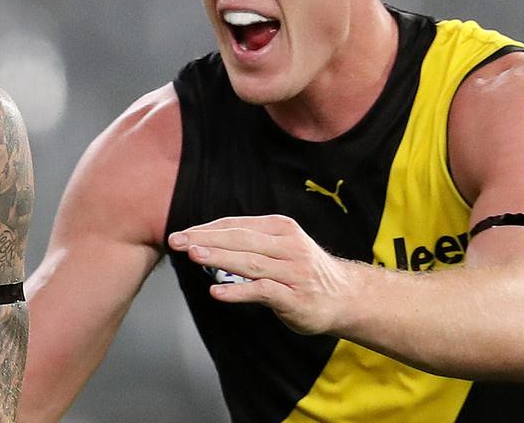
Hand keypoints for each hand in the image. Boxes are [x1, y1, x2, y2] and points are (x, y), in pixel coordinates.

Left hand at [167, 214, 358, 335]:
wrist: (345, 297)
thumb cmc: (302, 271)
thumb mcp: (281, 246)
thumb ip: (250, 243)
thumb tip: (205, 241)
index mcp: (282, 228)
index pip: (238, 225)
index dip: (207, 228)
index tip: (182, 233)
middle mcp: (289, 246)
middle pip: (241, 239)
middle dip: (206, 238)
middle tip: (177, 240)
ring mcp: (293, 272)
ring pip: (250, 262)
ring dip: (219, 258)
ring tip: (193, 255)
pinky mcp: (295, 298)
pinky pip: (262, 291)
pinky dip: (238, 291)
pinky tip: (216, 292)